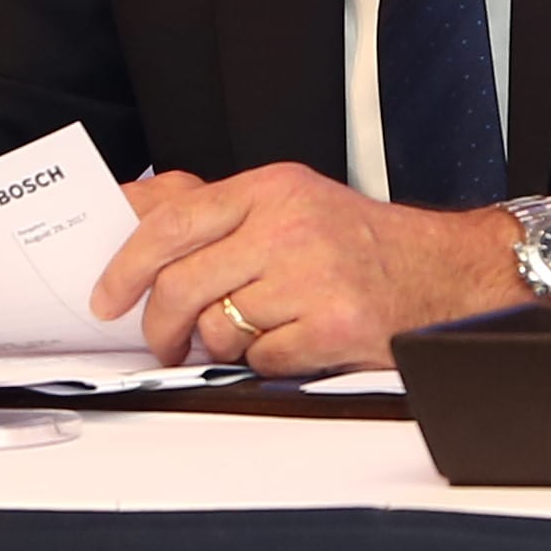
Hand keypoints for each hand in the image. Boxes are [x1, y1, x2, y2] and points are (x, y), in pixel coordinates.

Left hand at [89, 163, 550, 377]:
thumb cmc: (361, 243)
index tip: (106, 295)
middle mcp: (290, 226)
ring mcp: (313, 277)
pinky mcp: (334, 326)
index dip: (125, 263)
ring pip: (218, 327)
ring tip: (246, 335)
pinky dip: (267, 362)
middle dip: (157, 327)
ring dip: (220, 345)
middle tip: (159, 343)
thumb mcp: (288, 201)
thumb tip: (132, 212)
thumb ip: (214, 209)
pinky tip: (292, 342)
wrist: (444, 272)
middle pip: (182, 284)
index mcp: (272, 188)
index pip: (173, 222)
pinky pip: (261, 359)